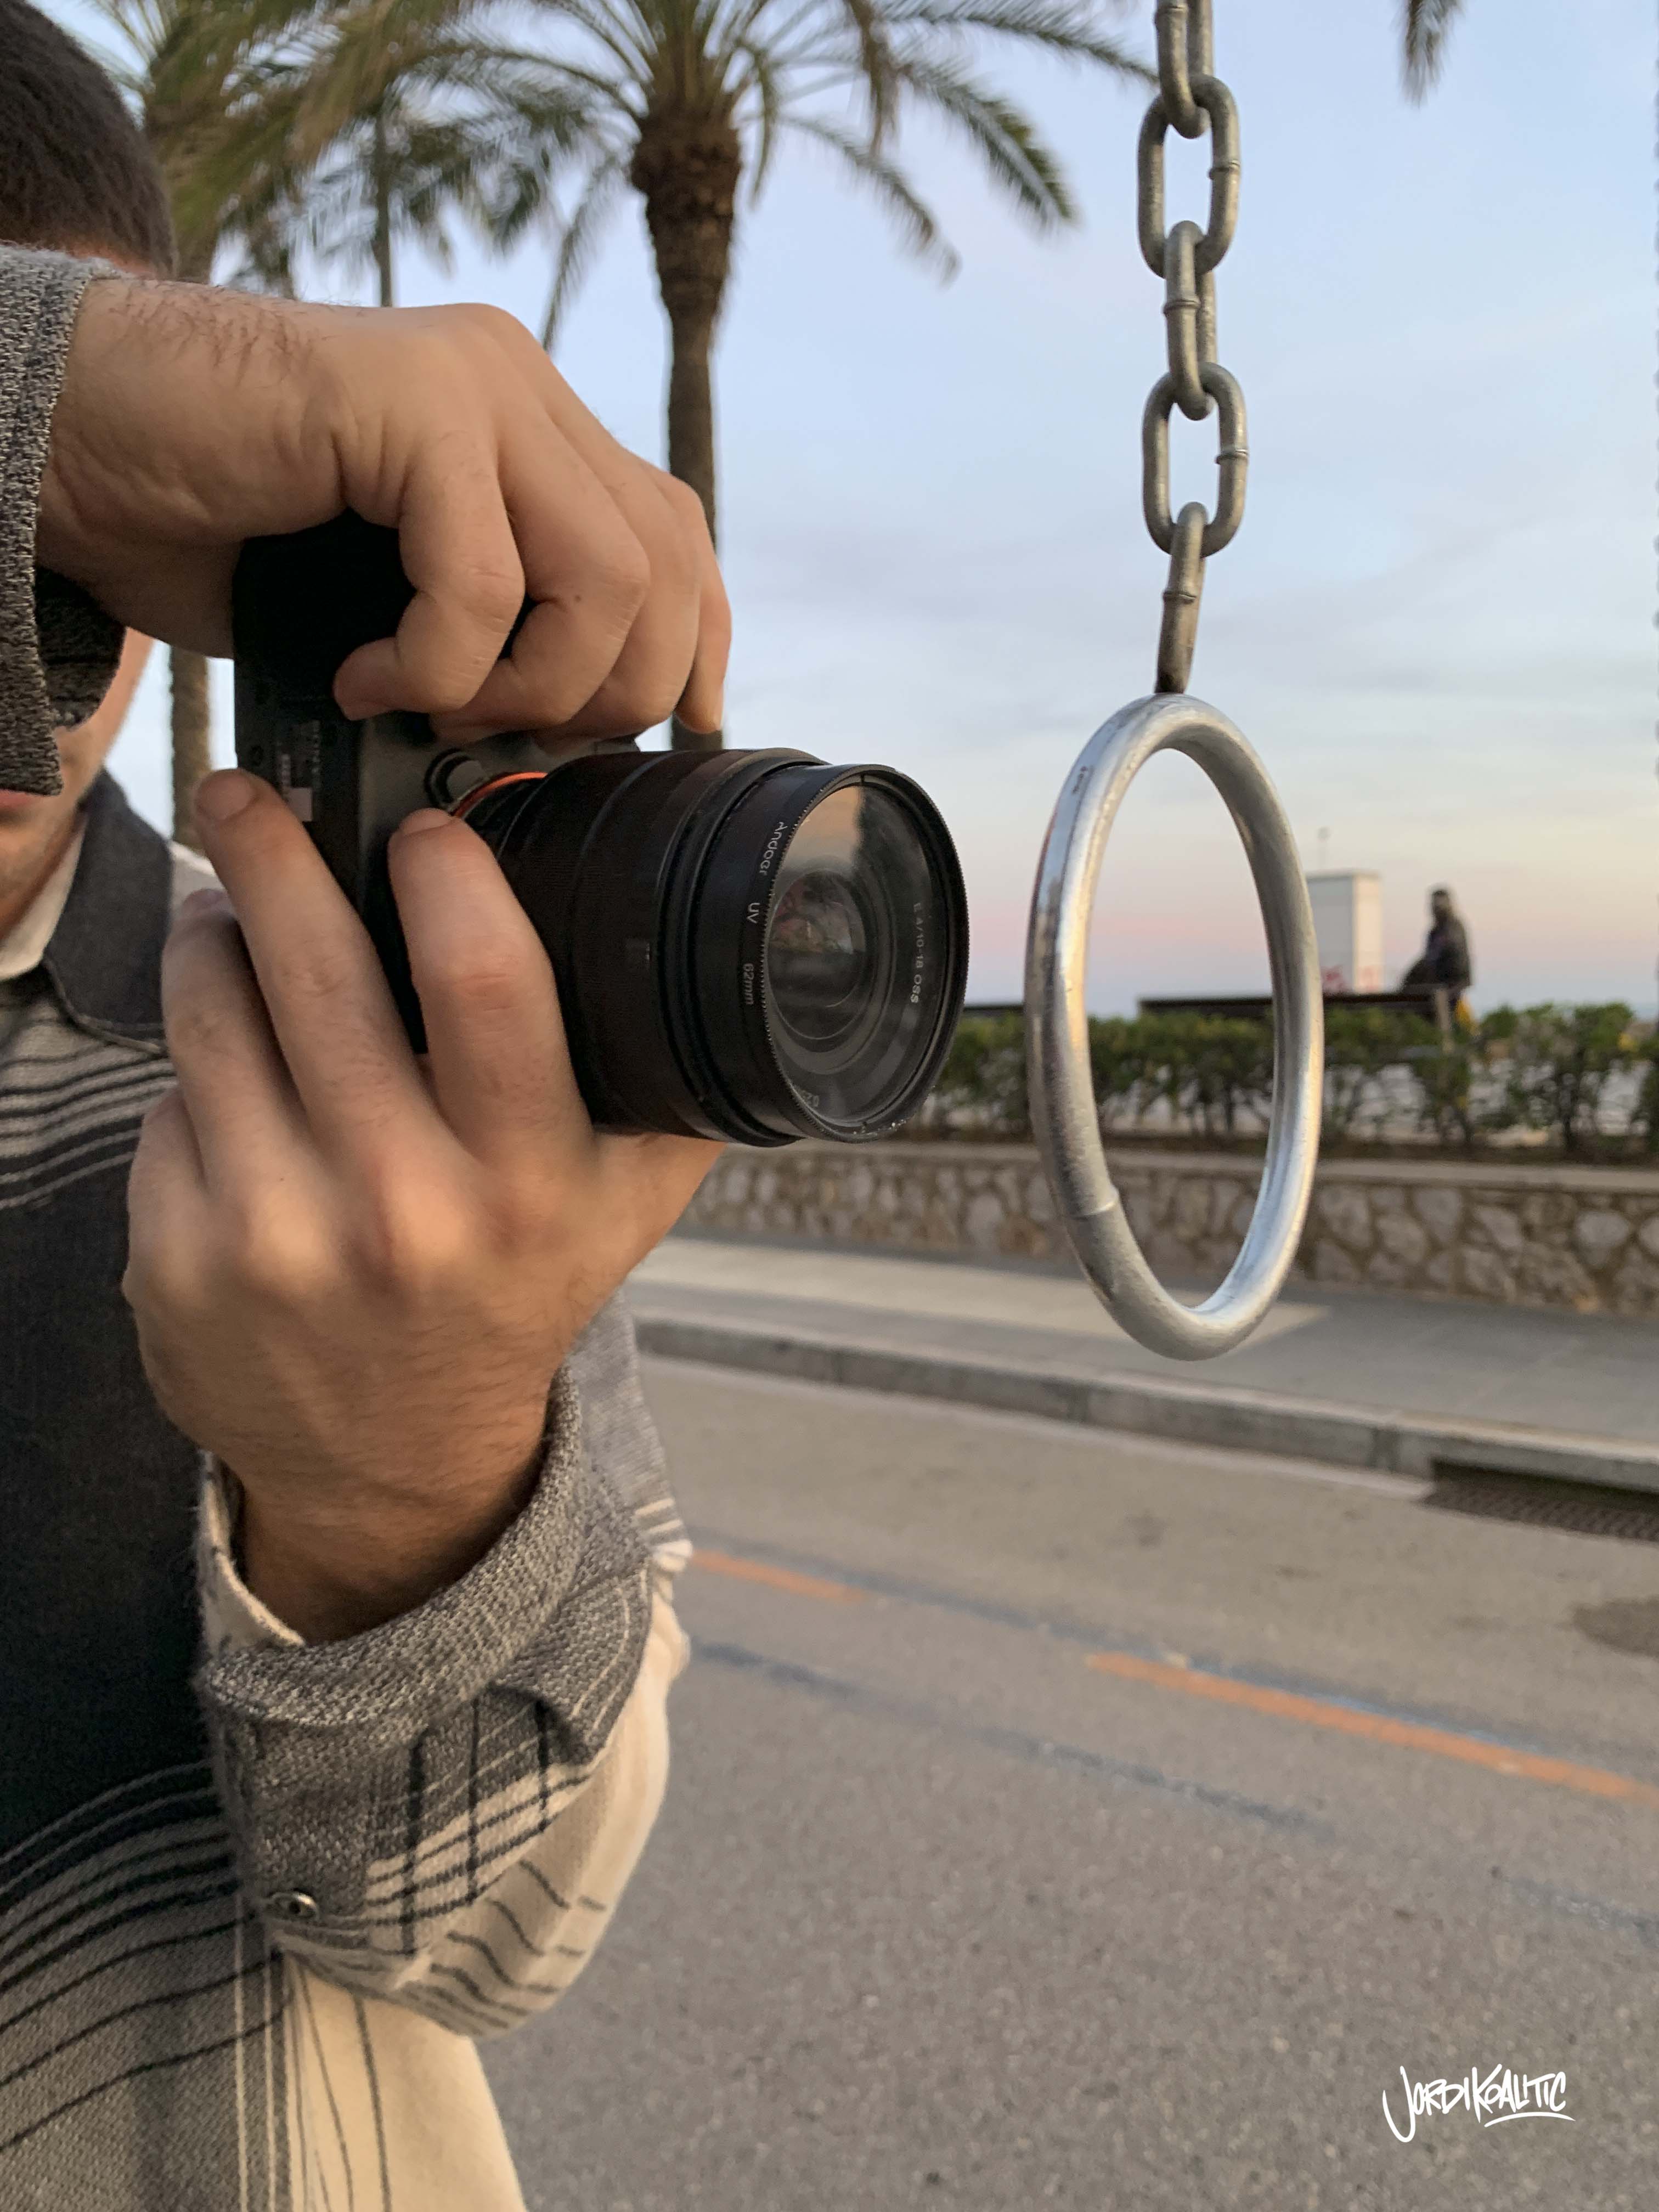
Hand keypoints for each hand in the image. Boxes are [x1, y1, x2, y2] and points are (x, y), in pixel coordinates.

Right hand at [38, 277, 727, 737]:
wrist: (73, 443)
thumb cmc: (219, 533)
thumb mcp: (392, 601)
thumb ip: (492, 634)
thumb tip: (567, 747)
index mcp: (533, 428)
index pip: (678, 539)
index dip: (691, 651)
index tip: (661, 735)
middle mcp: (520, 386)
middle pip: (664, 570)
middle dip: (601, 695)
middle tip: (488, 733)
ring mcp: (474, 378)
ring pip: (606, 575)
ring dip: (525, 683)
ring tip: (425, 704)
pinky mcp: (411, 394)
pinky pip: (482, 576)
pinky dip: (433, 662)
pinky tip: (362, 677)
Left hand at [124, 771, 719, 1640]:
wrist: (396, 1458)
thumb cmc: (516, 1290)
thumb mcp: (628, 1201)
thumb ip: (668, 1075)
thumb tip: (704, 921)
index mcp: (528, 1182)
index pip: (488, 982)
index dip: (447, 873)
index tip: (421, 829)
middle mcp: (401, 1210)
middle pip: (318, 967)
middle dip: (272, 848)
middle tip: (253, 793)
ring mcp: (276, 1236)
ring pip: (215, 1011)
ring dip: (216, 934)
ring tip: (233, 917)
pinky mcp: (177, 1258)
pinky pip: (170, 1099)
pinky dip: (199, 1067)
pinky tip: (237, 1076)